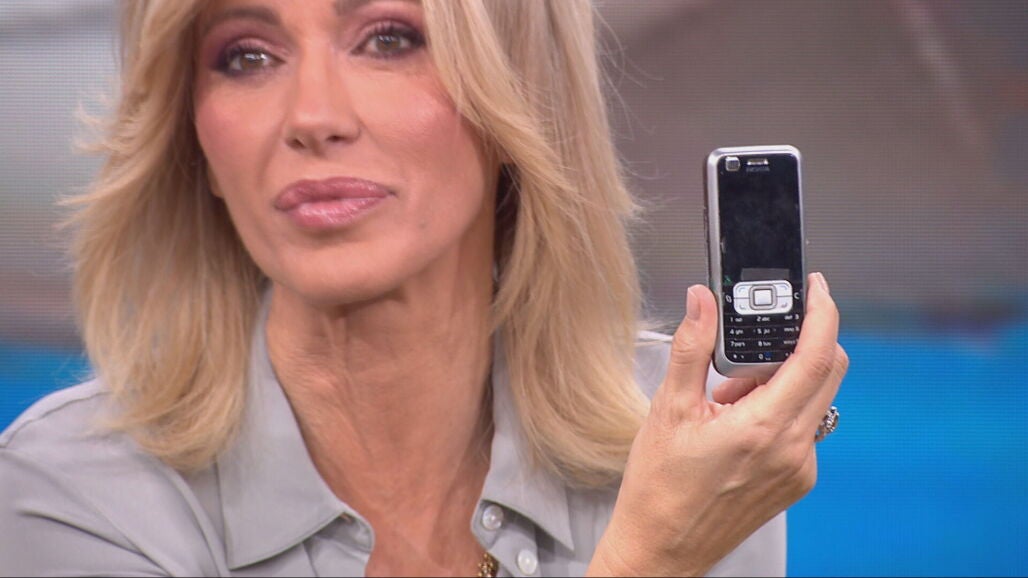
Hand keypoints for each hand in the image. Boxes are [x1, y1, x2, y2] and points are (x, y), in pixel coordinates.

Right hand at [588, 273, 847, 576]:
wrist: (662, 549)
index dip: (822, 314)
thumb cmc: (659, 488)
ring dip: (784, 377)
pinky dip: (780, 407)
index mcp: (763, 428)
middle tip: (762, 332)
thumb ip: (692, 347)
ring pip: (815, 398)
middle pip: (827, 372)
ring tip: (729, 391)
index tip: (816, 287)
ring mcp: (800, 468)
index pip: (816, 356)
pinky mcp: (797, 481)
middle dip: (803, 340)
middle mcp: (793, 450)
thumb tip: (702, 301)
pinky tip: (739, 419)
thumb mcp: (668, 409)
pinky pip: (804, 426)